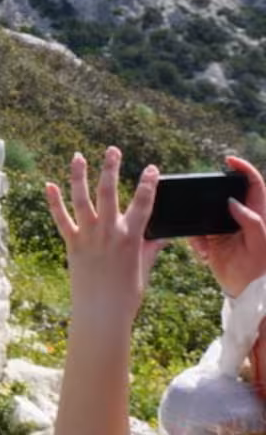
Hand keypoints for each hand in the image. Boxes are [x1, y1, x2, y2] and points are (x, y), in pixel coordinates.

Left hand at [44, 148, 162, 329]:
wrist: (102, 312)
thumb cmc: (127, 294)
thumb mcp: (144, 268)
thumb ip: (150, 247)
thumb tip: (163, 235)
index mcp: (132, 237)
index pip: (144, 204)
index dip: (148, 184)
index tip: (151, 168)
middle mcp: (109, 232)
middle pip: (110, 192)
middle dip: (111, 168)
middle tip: (112, 150)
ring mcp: (88, 236)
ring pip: (82, 199)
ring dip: (79, 175)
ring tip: (78, 156)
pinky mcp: (71, 243)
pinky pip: (60, 218)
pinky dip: (54, 201)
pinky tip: (48, 184)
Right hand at [189, 156, 265, 296]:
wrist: (245, 294)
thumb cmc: (259, 270)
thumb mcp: (259, 246)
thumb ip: (251, 222)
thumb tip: (233, 201)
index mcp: (258, 215)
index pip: (253, 185)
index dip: (243, 169)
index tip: (229, 160)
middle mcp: (241, 218)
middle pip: (224, 195)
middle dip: (210, 197)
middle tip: (200, 200)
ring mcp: (225, 228)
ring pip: (205, 214)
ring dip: (200, 227)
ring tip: (205, 245)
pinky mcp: (212, 240)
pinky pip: (197, 232)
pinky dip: (196, 241)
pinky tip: (204, 253)